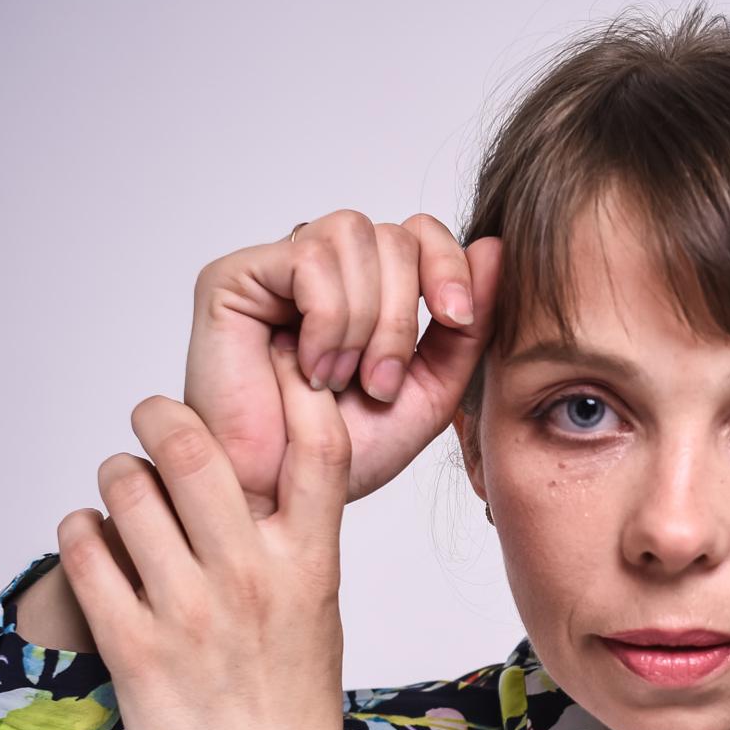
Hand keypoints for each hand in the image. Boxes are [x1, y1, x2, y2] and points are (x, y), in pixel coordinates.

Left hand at [57, 343, 356, 729]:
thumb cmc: (292, 707)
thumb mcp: (318, 613)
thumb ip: (293, 541)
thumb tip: (252, 473)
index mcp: (310, 565)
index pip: (318, 445)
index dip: (293, 393)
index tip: (270, 380)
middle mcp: (251, 577)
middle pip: (194, 445)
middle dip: (161, 414)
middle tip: (151, 419)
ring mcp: (189, 611)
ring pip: (126, 488)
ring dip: (115, 475)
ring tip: (119, 491)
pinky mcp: (131, 646)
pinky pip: (85, 551)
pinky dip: (80, 531)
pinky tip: (91, 539)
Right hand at [184, 211, 500, 514]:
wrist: (279, 497)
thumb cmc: (340, 455)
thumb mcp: (430, 392)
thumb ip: (467, 328)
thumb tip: (494, 248)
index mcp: (368, 289)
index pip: (420, 232)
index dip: (448, 265)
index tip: (458, 319)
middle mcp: (324, 269)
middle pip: (393, 235)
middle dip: (402, 316)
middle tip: (381, 383)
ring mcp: (277, 267)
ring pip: (353, 235)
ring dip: (363, 322)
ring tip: (340, 380)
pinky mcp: (235, 276)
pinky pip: (309, 258)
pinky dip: (326, 320)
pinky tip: (308, 368)